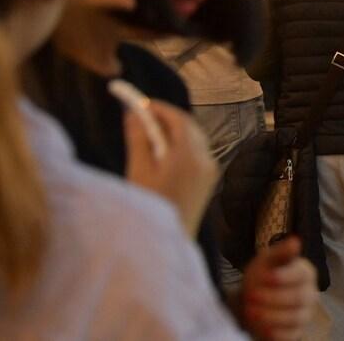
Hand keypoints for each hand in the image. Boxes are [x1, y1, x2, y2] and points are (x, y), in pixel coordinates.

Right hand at [123, 100, 217, 232]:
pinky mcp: (209, 179)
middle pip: (188, 127)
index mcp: (188, 156)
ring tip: (150, 131)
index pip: (178, 119)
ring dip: (174, 130)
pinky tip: (163, 150)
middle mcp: (205, 160)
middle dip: (166, 117)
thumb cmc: (149, 207)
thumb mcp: (138, 171)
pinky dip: (182, 144)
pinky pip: (198, 151)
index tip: (141, 102)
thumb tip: (133, 114)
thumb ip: (138, 140)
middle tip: (143, 114)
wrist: (166, 242)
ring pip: (194, 138)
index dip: (160, 108)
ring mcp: (210, 170)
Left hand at [240, 237, 317, 340]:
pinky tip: (261, 327)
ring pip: (294, 318)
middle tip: (251, 296)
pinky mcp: (297, 331)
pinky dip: (276, 333)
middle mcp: (310, 294)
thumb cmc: (264, 275)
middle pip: (298, 298)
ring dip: (270, 316)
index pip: (301, 275)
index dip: (284, 277)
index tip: (266, 277)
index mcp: (306, 273)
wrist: (254, 299)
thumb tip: (296, 241)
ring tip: (251, 311)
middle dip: (272, 298)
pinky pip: (291, 335)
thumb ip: (280, 252)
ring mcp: (305, 314)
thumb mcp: (267, 260)